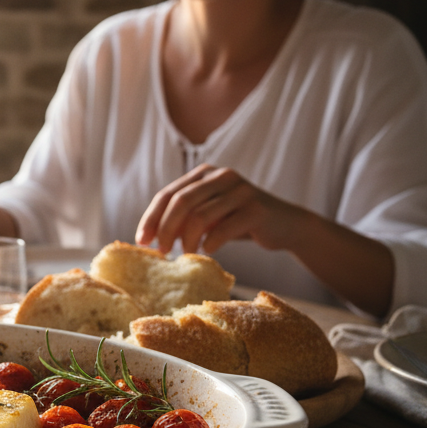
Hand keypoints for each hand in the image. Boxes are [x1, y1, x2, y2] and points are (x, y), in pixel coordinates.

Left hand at [136, 164, 304, 253]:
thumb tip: (151, 237)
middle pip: (181, 202)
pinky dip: (210, 243)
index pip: (168, 194)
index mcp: (205, 174)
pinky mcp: (256, 209)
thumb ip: (183, 219)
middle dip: (165, 229)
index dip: (151, 218)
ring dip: (187, 240)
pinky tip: (207, 251)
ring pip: (200, 216)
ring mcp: (241, 190)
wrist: (284, 225)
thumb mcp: (208, 216)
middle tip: (161, 251)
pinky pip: (223, 229)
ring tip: (186, 254)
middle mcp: (222, 176)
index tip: (142, 241)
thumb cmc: (238, 222)